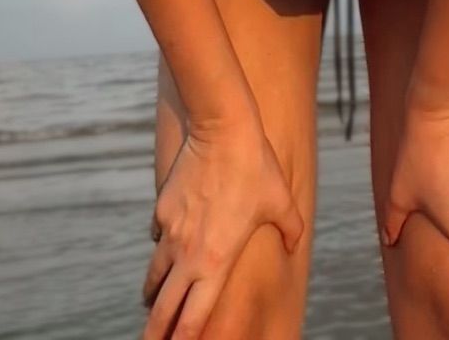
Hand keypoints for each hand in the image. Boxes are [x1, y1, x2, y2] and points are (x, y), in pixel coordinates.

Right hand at [141, 114, 302, 338]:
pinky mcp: (161, 210)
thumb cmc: (256, 167)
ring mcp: (170, 234)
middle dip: (154, 336)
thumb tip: (295, 244)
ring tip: (153, 306)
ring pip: (155, 278)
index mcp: (216, 264)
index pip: (193, 321)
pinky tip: (167, 245)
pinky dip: (161, 248)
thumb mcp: (282, 201)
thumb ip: (291, 230)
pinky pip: (158, 238)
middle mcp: (188, 256)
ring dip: (154, 296)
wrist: (222, 129)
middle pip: (162, 311)